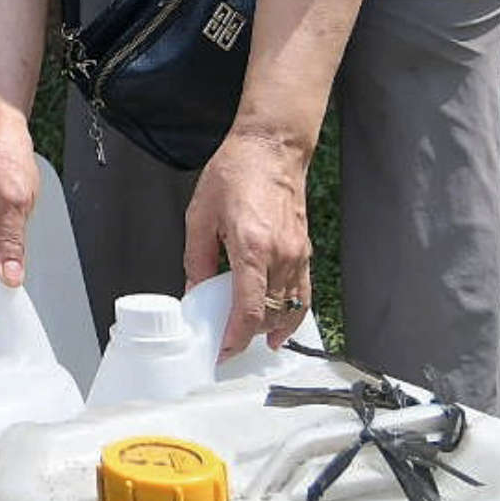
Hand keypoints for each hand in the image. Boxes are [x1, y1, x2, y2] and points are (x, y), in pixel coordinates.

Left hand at [183, 128, 313, 360]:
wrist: (271, 148)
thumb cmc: (235, 173)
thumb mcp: (200, 216)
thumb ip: (196, 259)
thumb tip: (193, 292)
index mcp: (251, 248)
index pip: (250, 310)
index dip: (236, 338)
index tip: (223, 352)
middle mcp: (280, 256)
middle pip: (270, 315)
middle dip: (249, 336)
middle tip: (228, 346)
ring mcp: (298, 255)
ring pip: (290, 309)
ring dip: (271, 329)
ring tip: (252, 342)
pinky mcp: (306, 251)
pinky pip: (304, 294)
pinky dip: (293, 315)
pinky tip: (281, 326)